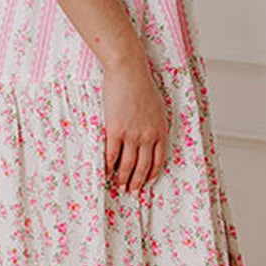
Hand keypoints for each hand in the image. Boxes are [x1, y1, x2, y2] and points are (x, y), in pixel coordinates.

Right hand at [101, 56, 168, 193]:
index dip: (152, 174)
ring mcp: (132, 135)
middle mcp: (148, 136)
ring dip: (123, 179)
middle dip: (137, 182)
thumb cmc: (142, 86)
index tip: (147, 183)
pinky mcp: (115, 130)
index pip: (159, 160)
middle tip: (132, 192)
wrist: (129, 72)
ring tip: (119, 187)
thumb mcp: (157, 108)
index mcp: (160, 131)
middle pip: (143, 167)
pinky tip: (105, 172)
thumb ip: (155, 125)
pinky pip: (111, 154)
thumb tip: (150, 138)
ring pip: (128, 165)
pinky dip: (108, 166)